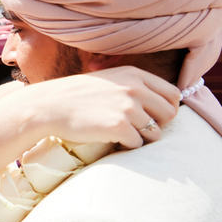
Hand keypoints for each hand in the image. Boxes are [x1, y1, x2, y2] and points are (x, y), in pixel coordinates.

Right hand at [18, 66, 180, 148]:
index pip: (172, 93)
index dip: (167, 108)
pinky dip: (125, 146)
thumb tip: (160, 103)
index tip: (154, 116)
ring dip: (141, 137)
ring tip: (120, 133)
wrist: (48, 106)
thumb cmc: (76, 96)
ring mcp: (128, 108)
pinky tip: (109, 139)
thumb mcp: (108, 80)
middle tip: (139, 129)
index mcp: (134, 75)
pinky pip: (137, 144)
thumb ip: (133, 86)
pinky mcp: (119, 127)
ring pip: (155, 133)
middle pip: (169, 113)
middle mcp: (135, 89)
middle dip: (158, 125)